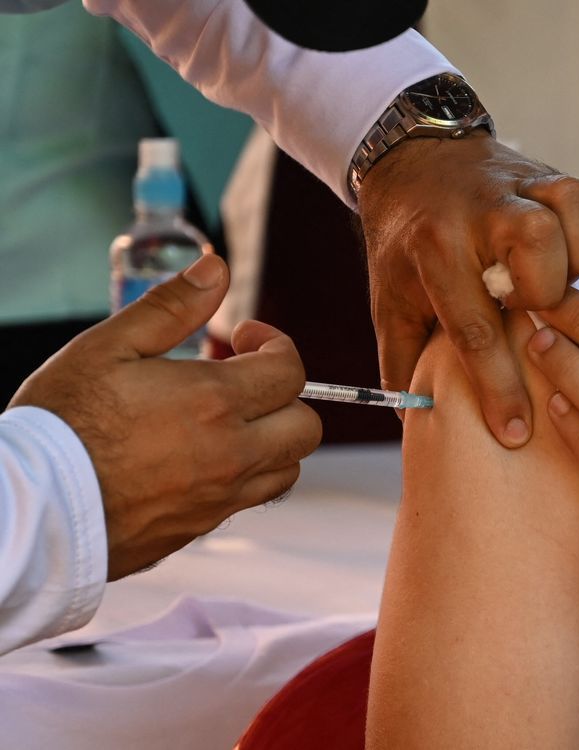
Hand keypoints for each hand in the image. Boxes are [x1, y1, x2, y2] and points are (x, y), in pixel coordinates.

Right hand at [9, 255, 321, 579]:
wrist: (32, 509)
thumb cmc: (63, 423)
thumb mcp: (108, 346)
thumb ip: (172, 307)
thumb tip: (217, 269)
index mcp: (214, 402)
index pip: (290, 372)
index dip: (275, 346)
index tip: (242, 340)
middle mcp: (231, 453)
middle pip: (305, 425)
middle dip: (285, 395)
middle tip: (241, 381)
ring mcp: (221, 497)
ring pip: (288, 468)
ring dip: (274, 438)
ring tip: (230, 420)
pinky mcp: (202, 528)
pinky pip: (251, 499)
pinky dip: (248, 474)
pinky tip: (206, 456)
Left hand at [358, 132, 578, 447]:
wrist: (414, 162)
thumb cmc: (406, 244)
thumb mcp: (389, 301)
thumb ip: (403, 360)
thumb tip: (419, 420)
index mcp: (435, 249)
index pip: (473, 325)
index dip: (498, 386)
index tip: (515, 433)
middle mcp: (485, 211)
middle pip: (535, 250)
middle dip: (542, 297)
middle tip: (532, 318)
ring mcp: (529, 189)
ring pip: (574, 216)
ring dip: (578, 263)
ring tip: (566, 290)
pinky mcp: (564, 181)